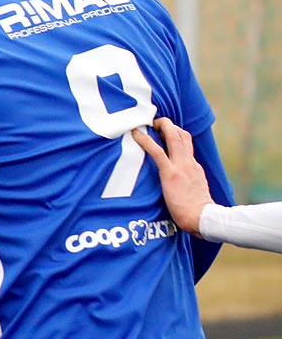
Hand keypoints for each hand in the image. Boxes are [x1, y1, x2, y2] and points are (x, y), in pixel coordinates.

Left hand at [131, 118, 210, 234]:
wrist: (203, 217)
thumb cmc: (197, 212)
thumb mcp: (195, 192)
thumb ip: (188, 185)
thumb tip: (180, 188)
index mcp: (194, 167)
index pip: (187, 144)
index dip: (176, 134)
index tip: (166, 131)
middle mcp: (189, 162)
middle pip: (182, 135)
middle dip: (168, 125)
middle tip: (155, 122)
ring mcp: (181, 166)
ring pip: (173, 137)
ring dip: (161, 126)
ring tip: (146, 123)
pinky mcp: (171, 173)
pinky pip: (157, 152)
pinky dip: (145, 141)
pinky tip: (136, 134)